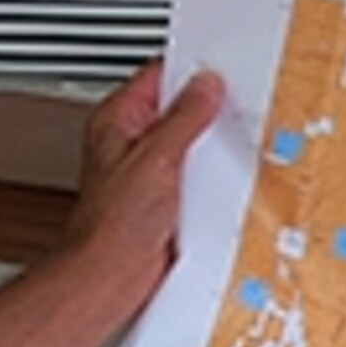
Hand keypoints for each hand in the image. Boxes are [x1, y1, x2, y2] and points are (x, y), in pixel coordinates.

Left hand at [58, 60, 222, 316]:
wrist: (112, 276)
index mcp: (117, 121)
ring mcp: (150, 171)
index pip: (158, 76)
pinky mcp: (167, 198)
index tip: (220, 71)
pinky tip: (226, 177)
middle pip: (177, 109)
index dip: (190, 71)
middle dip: (207, 110)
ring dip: (210, 147)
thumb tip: (205, 87)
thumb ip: (184, 117)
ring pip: (189, 144)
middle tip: (232, 107)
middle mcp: (131, 144)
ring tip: (231, 143)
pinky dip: (212, 175)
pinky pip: (196, 175)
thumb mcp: (156, 157)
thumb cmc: (113, 224)